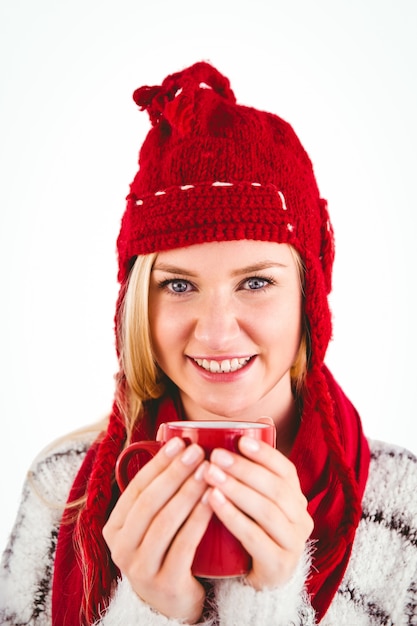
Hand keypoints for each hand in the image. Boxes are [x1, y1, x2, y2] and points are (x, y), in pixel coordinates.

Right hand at [103, 438, 212, 622]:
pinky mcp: (165, 583)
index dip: (159, 463)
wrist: (173, 605)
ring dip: (188, 491)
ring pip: (166, 521)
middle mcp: (121, 548)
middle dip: (175, 473)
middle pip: (150, 502)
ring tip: (209, 470)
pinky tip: (213, 499)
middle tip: (198, 451)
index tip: (181, 442)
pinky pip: (184, 544)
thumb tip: (177, 443)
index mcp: (114, 527)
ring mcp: (140, 568)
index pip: (136, 488)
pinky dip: (198, 518)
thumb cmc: (166, 550)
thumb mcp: (152, 524)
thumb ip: (157, 493)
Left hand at [203, 437, 312, 589]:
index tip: (241, 439)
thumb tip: (254, 420)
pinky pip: (255, 537)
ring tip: (210, 475)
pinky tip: (213, 502)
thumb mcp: (253, 498)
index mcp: (296, 498)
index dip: (265, 453)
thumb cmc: (250, 529)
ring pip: (266, 511)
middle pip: (275, 488)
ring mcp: (292, 544)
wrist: (253, 582)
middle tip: (215, 456)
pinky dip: (233, 517)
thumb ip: (252, 468)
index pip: (286, 470)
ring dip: (236, 489)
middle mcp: (301, 519)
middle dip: (244, 469)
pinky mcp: (278, 566)